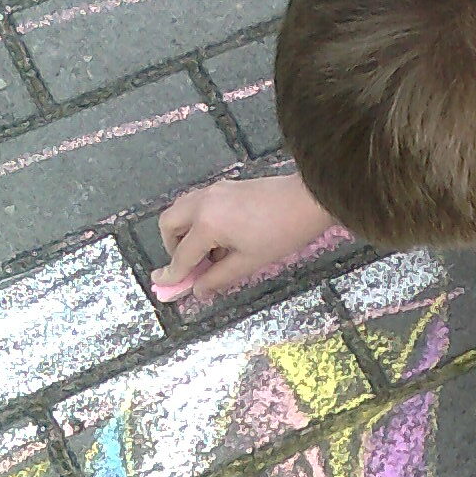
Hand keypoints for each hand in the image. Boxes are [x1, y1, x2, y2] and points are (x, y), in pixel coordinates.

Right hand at [153, 174, 334, 304]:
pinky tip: (220, 239)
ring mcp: (213, 190)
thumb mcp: (249, 262)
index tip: (166, 289)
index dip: (174, 275)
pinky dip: (198, 221)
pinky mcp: (225, 187)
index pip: (182, 255)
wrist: (308, 200)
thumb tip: (198, 290)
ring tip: (207, 254)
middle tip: (190, 266)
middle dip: (172, 248)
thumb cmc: (283, 233)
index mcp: (207, 223)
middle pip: (169, 224)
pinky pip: (198, 204)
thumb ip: (218, 277)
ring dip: (184, 233)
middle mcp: (203, 202)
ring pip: (181, 210)